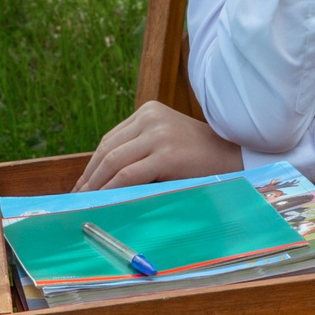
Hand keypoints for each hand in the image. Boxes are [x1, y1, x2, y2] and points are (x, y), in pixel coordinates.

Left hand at [75, 101, 248, 190]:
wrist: (235, 157)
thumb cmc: (200, 157)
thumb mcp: (166, 142)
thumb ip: (139, 150)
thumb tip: (102, 179)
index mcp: (149, 111)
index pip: (110, 140)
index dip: (92, 165)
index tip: (82, 184)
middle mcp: (151, 118)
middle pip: (107, 149)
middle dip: (90, 177)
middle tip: (78, 198)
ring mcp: (158, 134)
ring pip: (113, 162)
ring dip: (97, 185)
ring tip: (88, 202)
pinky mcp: (165, 154)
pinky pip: (128, 174)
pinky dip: (112, 189)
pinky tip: (105, 201)